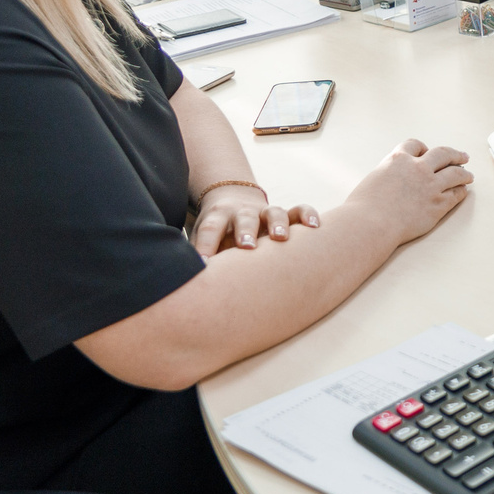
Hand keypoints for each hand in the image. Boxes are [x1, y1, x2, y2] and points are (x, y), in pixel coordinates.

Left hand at [192, 183, 320, 254]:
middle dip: (246, 232)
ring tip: (282, 238)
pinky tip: (316, 226)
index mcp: (217, 219)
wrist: (229, 205)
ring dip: (278, 224)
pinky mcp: (284, 215)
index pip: (210, 229)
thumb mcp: (200, 243)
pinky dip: (307, 215)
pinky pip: (298, 210)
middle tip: (247, 247)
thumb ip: (195, 260)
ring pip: (274, 212)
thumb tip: (178, 288)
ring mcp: (264, 213)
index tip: (204, 264)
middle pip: (244, 219)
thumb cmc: (214, 235)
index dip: (206, 245)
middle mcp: (242, 213)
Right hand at [347, 139, 474, 244]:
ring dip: (464, 173)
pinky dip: (461, 191)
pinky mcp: (438, 204)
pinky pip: (456, 194)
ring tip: (469, 175)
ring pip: (455, 173)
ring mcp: (430, 186)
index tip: (427, 152)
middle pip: (443, 154)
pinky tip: (463, 191)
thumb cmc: (363, 206)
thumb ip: (387, 175)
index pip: (415, 145)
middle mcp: (417, 168)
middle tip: (463, 156)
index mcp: (398, 159)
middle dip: (454, 154)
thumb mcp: (373, 179)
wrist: (370, 223)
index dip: (422, 148)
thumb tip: (392, 181)